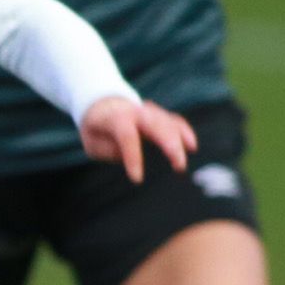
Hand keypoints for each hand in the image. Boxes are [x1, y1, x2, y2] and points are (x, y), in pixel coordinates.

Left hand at [78, 95, 196, 182]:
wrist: (103, 105)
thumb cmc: (97, 129)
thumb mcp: (93, 143)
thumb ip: (108, 150)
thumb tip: (126, 156)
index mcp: (116, 118)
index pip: (127, 136)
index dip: (134, 157)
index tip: (137, 179)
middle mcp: (136, 112)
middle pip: (157, 124)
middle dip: (170, 144)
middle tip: (179, 166)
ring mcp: (150, 113)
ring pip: (168, 122)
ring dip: (180, 141)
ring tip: (182, 164)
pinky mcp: (160, 116)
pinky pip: (175, 121)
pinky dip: (184, 132)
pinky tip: (191, 146)